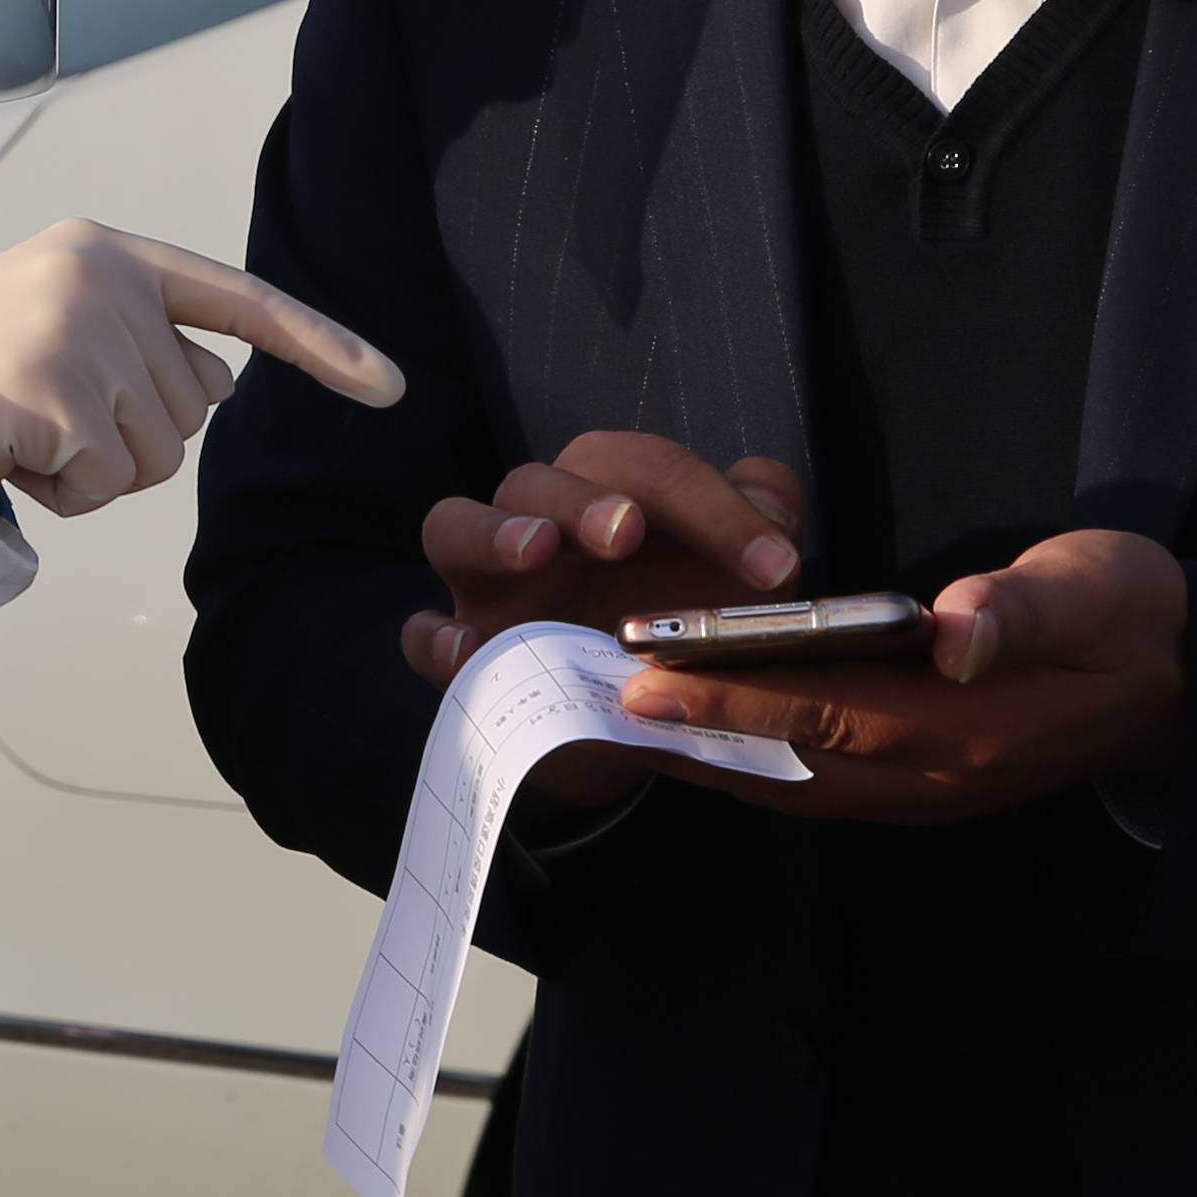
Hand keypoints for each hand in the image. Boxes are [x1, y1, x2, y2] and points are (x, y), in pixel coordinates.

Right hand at [0, 223, 402, 513]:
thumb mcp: (59, 324)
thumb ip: (143, 340)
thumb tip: (225, 383)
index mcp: (110, 252)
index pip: (240, 299)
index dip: (323, 346)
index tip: (393, 388)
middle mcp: (102, 279)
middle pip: (194, 408)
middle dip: (127, 434)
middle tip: (38, 410)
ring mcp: (79, 334)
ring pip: (158, 456)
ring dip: (94, 471)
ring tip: (19, 431)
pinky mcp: (55, 397)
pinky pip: (110, 485)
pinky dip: (66, 496)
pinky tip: (9, 457)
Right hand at [399, 432, 806, 811]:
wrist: (627, 727)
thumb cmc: (676, 626)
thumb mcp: (734, 583)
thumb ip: (762, 528)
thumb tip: (772, 498)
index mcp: (607, 492)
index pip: (649, 469)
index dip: (715, 507)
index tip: (775, 564)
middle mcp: (538, 522)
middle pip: (539, 481)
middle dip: (583, 498)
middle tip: (627, 529)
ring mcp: (486, 583)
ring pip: (454, 525)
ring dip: (494, 531)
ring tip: (537, 549)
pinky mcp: (460, 647)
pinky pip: (421, 632)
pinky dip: (435, 636)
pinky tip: (468, 649)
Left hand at [612, 524, 1190, 821]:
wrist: (1185, 683)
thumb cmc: (1129, 618)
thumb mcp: (1093, 592)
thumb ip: (1022, 609)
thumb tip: (956, 631)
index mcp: (969, 731)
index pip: (825, 716)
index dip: (731, 701)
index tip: (645, 681)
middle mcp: (937, 777)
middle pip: (788, 767)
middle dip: (688, 743)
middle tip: (591, 713)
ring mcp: (930, 790)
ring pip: (795, 784)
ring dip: (710, 760)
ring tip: (619, 728)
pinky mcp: (926, 781)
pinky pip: (819, 780)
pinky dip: (753, 762)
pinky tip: (699, 735)